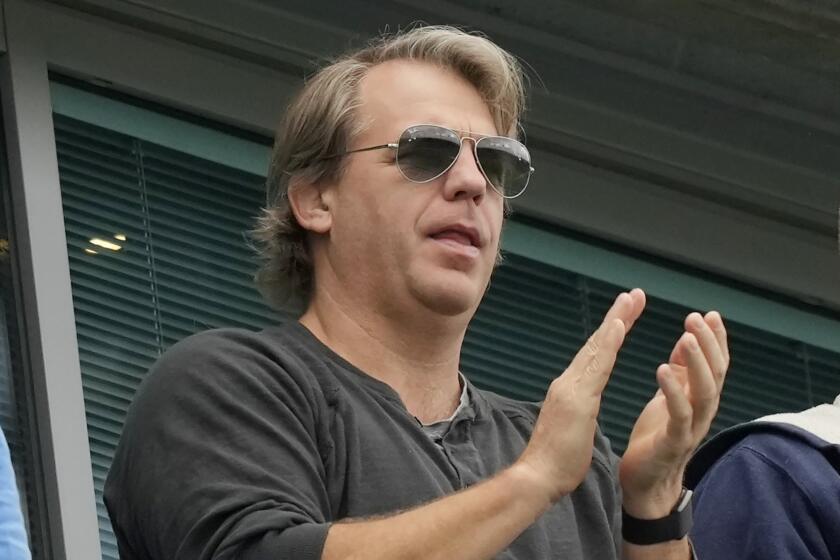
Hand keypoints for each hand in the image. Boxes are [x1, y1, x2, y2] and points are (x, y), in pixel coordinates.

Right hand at [515, 289, 645, 501]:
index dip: (611, 333)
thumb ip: (580, 413)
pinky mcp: (576, 398)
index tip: (626, 314)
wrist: (537, 477)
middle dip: (617, 317)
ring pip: (597, 348)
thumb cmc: (556, 461)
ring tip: (631, 299)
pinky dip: (608, 343)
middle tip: (634, 294)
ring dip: (615, 321)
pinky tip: (619, 326)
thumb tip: (584, 409)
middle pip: (597, 344)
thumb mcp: (574, 429)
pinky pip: (597, 366)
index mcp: (571, 390)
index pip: (596, 356)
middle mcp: (568, 382)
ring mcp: (571, 388)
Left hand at [619, 311, 729, 517]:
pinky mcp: (673, 443)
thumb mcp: (668, 397)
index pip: (716, 364)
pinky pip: (680, 415)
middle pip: (716, 373)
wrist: (645, 483)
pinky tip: (662, 370)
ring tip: (686, 337)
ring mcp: (691, 428)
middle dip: (709, 343)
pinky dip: (674, 391)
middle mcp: (702, 412)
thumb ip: (680, 372)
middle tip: (696, 318)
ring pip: (705, 392)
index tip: (710, 314)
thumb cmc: (656, 437)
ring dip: (697, 363)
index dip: (716, 340)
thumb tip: (687, 339)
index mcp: (699, 398)